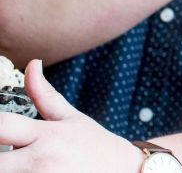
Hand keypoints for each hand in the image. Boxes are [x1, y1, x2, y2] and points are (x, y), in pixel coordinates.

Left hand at [0, 60, 142, 171]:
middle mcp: (43, 159)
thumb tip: (32, 63)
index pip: (2, 125)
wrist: (126, 172)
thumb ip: (45, 94)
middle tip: (8, 152)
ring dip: (10, 169)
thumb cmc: (96, 145)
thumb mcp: (72, 117)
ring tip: (20, 163)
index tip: (0, 130)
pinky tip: (31, 172)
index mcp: (47, 134)